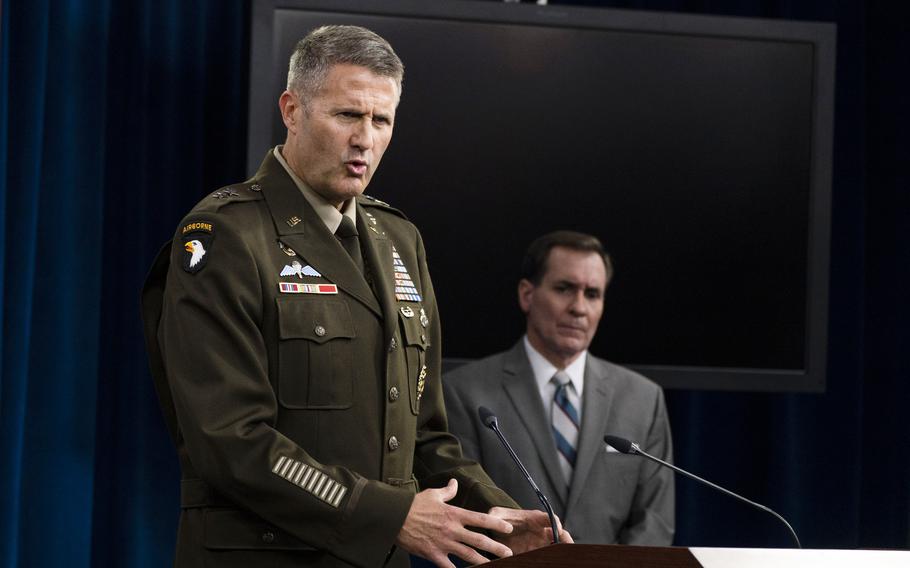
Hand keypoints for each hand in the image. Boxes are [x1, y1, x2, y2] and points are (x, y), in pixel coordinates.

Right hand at [396, 479, 515, 567]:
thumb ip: (447, 491)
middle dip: (496, 548)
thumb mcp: (433, 494)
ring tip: (494, 565)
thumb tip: (454, 483)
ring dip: (483, 561)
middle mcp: (452, 529)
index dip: (496, 524)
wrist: (396, 517)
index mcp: (454, 514)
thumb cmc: (414, 505)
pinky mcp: (434, 554)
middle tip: (509, 554)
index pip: (480, 519)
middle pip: (479, 540)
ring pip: (468, 555)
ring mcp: (444, 543)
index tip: (508, 529)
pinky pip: (449, 567)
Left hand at [487, 507, 573, 553]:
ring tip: (562, 557)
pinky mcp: (534, 552)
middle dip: (566, 540)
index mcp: (535, 518)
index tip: (558, 529)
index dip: (556, 522)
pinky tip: (549, 561)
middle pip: (560, 534)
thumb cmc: (499, 520)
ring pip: (555, 547)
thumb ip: (497, 516)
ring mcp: (540, 543)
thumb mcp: (496, 515)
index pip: (550, 518)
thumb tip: (505, 527)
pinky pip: (545, 556)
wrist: (497, 532)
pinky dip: (548, 559)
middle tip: (569, 547)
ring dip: (559, 552)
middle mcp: (541, 530)